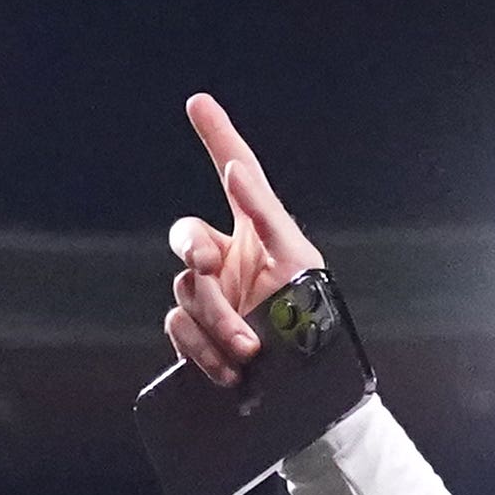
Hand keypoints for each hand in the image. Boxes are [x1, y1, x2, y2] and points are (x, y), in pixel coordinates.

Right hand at [165, 93, 326, 378]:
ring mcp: (210, 299)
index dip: (218, 137)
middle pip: (186, 239)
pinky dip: (201, 348)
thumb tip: (236, 169)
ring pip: (185, 291)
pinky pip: (179, 329)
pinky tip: (229, 366)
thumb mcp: (299, 262)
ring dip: (214, 319)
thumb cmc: (315, 322)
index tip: (200, 102)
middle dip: (194, 254)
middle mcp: (228, 260)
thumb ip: (265, 215)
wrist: (312, 392)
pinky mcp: (198, 336)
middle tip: (211, 268)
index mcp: (257, 233)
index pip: (236, 176)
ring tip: (248, 347)